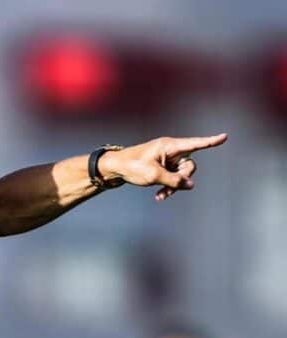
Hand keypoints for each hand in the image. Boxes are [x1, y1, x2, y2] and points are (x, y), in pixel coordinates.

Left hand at [99, 133, 226, 200]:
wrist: (116, 168)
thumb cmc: (132, 166)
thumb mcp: (153, 175)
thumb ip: (174, 180)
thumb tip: (191, 185)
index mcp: (169, 145)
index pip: (195, 143)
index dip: (210, 141)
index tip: (225, 137)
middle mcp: (171, 150)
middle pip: (189, 165)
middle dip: (182, 179)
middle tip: (168, 189)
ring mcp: (168, 159)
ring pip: (182, 174)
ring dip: (174, 186)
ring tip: (161, 195)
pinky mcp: (164, 167)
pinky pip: (174, 178)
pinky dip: (169, 187)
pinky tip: (160, 196)